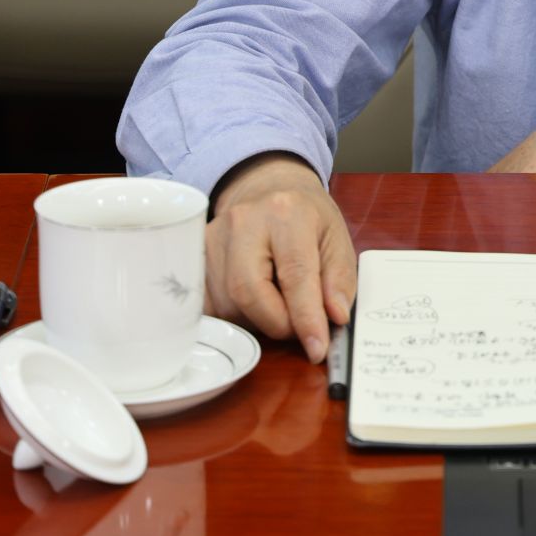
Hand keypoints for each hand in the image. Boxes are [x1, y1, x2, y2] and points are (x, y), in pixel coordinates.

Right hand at [204, 154, 355, 362]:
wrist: (266, 187)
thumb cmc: (305, 217)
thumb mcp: (336, 239)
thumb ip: (339, 279)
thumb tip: (334, 318)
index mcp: (286, 213)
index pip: (295, 274)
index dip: (306, 318)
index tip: (317, 348)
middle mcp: (243, 222)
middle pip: (249, 293)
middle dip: (277, 323)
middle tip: (297, 327)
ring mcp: (213, 238)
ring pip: (228, 305)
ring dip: (257, 321)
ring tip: (277, 303)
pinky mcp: (196, 256)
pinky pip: (209, 306)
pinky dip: (234, 317)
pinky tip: (253, 304)